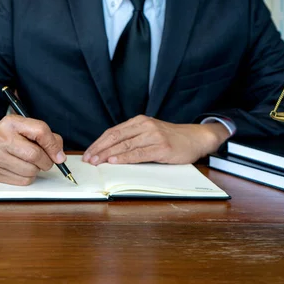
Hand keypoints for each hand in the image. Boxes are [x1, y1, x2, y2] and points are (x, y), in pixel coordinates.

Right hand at [0, 114, 65, 184]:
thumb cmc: (6, 137)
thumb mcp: (23, 128)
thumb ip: (45, 136)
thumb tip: (59, 155)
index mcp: (12, 123)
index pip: (40, 131)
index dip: (53, 145)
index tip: (59, 156)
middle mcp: (1, 138)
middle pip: (35, 155)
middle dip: (46, 162)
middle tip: (45, 162)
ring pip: (30, 171)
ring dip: (36, 170)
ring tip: (30, 164)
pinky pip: (22, 181)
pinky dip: (28, 178)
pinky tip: (21, 170)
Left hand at [82, 115, 229, 164]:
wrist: (195, 138)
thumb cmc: (171, 138)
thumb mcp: (149, 133)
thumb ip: (132, 138)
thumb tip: (109, 152)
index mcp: (139, 121)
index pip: (113, 132)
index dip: (98, 143)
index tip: (88, 153)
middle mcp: (144, 126)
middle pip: (115, 137)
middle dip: (99, 149)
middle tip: (88, 159)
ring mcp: (153, 136)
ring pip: (125, 145)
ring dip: (108, 155)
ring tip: (96, 162)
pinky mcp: (161, 147)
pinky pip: (138, 153)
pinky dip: (124, 158)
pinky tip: (114, 161)